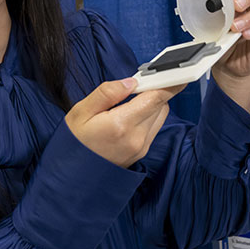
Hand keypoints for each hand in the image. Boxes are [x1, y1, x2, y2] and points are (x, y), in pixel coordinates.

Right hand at [65, 78, 184, 167]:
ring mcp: (140, 148)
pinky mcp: (140, 153)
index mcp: (121, 125)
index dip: (170, 83)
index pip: (155, 99)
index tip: (178, 72)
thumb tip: (130, 82)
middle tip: (136, 85)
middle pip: (161, 105)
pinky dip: (146, 117)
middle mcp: (136, 138)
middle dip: (153, 91)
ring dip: (151, 105)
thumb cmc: (74, 142)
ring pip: (159, 116)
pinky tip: (128, 116)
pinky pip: (153, 128)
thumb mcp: (81, 112)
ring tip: (127, 103)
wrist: (71, 176)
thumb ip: (107, 93)